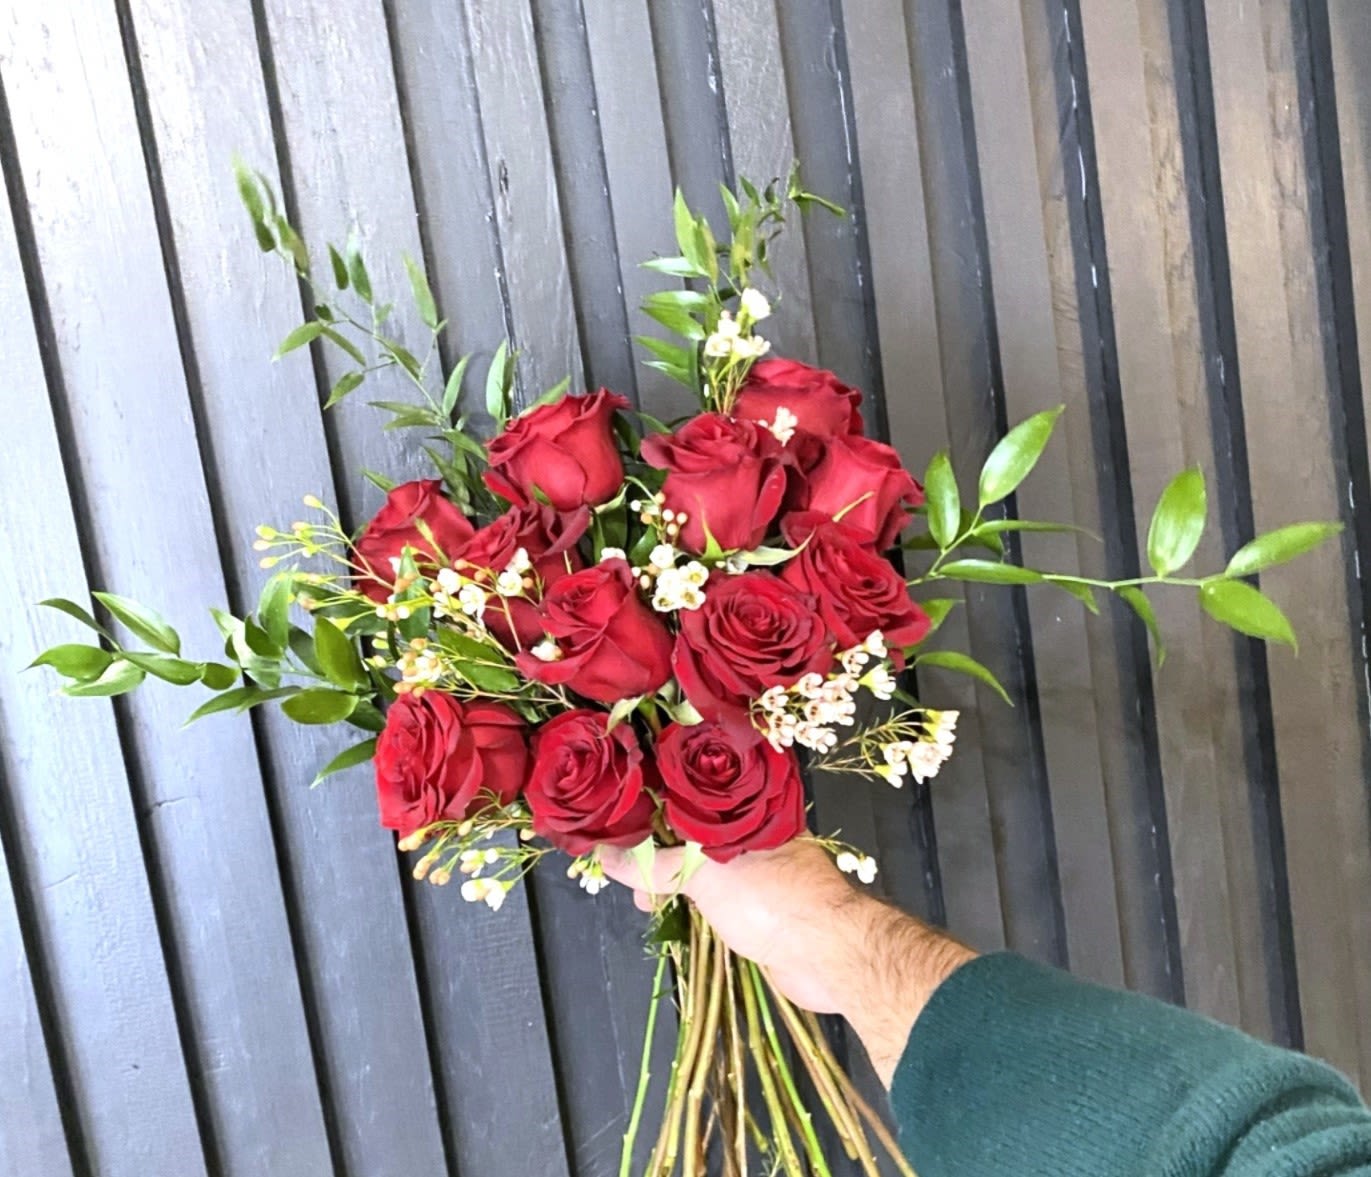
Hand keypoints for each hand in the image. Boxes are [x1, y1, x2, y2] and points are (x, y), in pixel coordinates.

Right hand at [598, 838, 975, 1084]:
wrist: (829, 956)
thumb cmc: (773, 900)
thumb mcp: (706, 875)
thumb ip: (657, 866)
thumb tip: (606, 856)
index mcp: (751, 816)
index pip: (695, 803)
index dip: (658, 813)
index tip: (625, 829)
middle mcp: (759, 841)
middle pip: (698, 840)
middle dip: (662, 856)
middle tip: (631, 876)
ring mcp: (763, 879)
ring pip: (708, 875)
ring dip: (678, 888)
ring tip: (646, 901)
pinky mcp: (764, 914)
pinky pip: (720, 904)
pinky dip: (697, 910)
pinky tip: (678, 918)